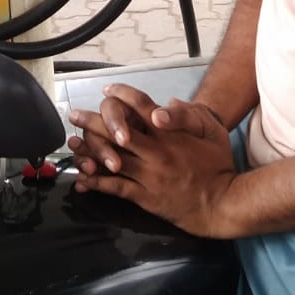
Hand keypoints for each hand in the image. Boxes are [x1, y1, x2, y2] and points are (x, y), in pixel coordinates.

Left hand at [67, 87, 238, 237]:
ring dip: (88, 151)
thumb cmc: (219, 166)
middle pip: (116, 131)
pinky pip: (116, 188)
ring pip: (111, 159)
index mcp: (171, 134)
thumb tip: (168, 103)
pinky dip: (96, 183)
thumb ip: (191, 114)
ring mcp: (149, 175)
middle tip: (74, 114)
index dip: (121, 96)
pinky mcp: (146, 197)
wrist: (223, 203)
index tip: (107, 91)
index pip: (140, 107)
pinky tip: (82, 178)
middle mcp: (156, 152)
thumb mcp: (213, 132)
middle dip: (92, 121)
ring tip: (71, 144)